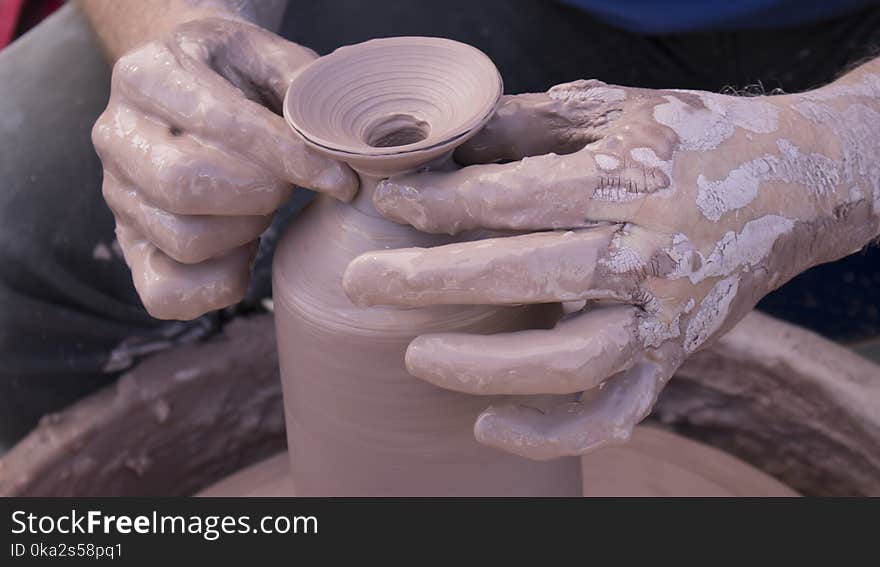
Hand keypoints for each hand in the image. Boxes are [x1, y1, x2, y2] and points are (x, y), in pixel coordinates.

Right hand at [93, 17, 356, 319]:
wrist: (191, 86)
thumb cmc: (238, 74)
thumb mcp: (270, 56)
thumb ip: (304, 85)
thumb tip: (344, 143)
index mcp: (147, 75)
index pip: (218, 123)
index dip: (290, 157)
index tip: (341, 178)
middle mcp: (116, 136)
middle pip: (184, 186)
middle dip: (261, 194)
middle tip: (286, 185)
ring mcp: (117, 195)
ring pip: (185, 241)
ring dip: (246, 232)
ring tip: (261, 204)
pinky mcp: (130, 244)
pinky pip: (166, 294)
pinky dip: (219, 284)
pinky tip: (244, 250)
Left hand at [343, 77, 879, 459]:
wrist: (800, 183)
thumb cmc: (696, 139)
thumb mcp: (618, 111)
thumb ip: (531, 124)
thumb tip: (447, 138)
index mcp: (626, 182)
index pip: (512, 199)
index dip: (441, 203)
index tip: (388, 205)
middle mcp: (645, 253)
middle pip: (523, 274)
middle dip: (429, 280)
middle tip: (358, 282)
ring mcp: (661, 315)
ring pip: (568, 359)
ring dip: (483, 365)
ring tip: (414, 355)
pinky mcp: (672, 356)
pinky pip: (613, 411)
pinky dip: (552, 431)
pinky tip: (487, 426)